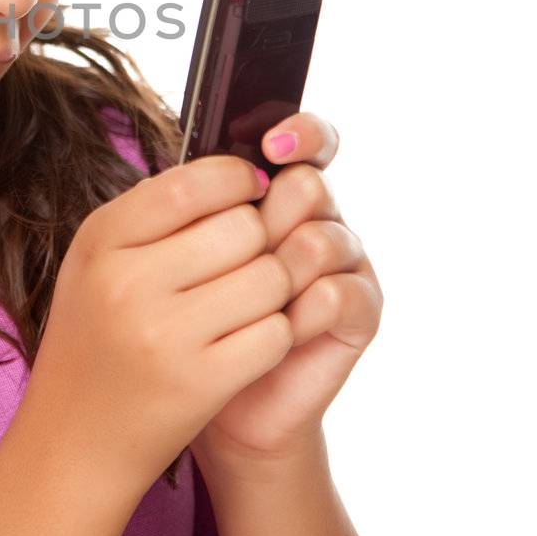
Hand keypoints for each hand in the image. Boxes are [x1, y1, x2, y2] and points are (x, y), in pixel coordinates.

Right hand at [18, 150, 292, 498]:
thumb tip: (237, 173)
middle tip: (245, 259)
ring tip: (249, 301)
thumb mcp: (96, 264)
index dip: (236, 179)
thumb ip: (154, 215)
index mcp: (100, 242)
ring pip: (270, 277)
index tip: (249, 191)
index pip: (192, 183)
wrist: (73, 441)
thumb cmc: (96, 340)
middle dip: (259, 239)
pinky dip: (275, 334)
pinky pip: (276, 332)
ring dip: (274, 287)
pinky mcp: (202, 384)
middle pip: (243, 227)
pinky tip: (249, 341)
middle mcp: (127, 283)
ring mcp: (164, 336)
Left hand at [194, 113, 382, 464]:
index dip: (301, 134)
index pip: (310, 139)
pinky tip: (272, 332)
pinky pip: (334, 294)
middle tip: (233, 259)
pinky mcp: (361, 311)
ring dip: (274, 275)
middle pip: (308, 186)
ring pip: (319, 239)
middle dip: (264, 221)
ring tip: (239, 308)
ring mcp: (346, 264)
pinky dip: (297, 314)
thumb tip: (199, 159)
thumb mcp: (176, 254)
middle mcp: (320, 219)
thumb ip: (197, 206)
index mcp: (281, 193)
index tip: (271, 145)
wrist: (210, 401)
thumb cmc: (184, 321)